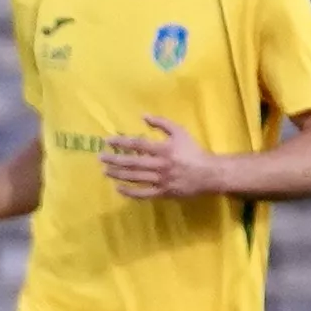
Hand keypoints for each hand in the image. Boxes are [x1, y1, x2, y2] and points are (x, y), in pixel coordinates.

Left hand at [99, 116, 223, 200]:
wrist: (210, 173)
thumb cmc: (193, 151)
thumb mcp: (180, 132)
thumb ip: (162, 123)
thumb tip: (143, 116)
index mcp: (165, 149)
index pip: (138, 145)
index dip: (121, 142)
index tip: (107, 141)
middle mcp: (161, 165)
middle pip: (132, 162)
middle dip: (114, 159)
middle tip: (100, 157)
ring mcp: (161, 180)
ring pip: (135, 178)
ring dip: (118, 174)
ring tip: (105, 171)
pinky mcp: (163, 193)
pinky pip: (143, 194)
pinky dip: (129, 192)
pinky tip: (118, 188)